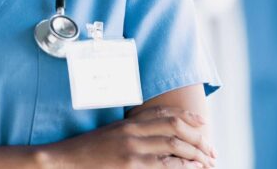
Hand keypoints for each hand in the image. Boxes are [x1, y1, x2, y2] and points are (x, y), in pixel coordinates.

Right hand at [40, 105, 216, 167]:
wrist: (64, 161)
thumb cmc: (88, 152)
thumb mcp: (113, 135)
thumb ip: (135, 131)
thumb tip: (160, 135)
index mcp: (130, 123)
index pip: (166, 113)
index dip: (189, 118)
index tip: (205, 125)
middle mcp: (134, 132)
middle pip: (176, 127)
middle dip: (199, 139)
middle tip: (212, 150)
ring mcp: (133, 149)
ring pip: (175, 145)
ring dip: (196, 153)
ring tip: (208, 161)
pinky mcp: (133, 166)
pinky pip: (166, 165)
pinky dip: (183, 166)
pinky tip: (193, 168)